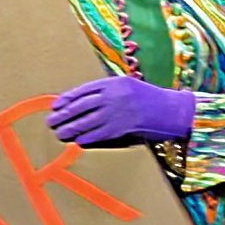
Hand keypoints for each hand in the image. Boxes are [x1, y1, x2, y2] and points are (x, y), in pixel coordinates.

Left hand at [47, 76, 194, 145]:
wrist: (173, 110)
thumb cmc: (151, 99)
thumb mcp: (129, 87)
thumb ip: (108, 93)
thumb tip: (83, 103)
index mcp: (114, 83)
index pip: (84, 90)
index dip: (67, 98)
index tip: (56, 105)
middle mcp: (113, 95)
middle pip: (81, 106)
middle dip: (64, 114)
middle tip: (51, 121)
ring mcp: (117, 112)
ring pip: (86, 121)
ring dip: (70, 128)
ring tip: (59, 133)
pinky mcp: (122, 128)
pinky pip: (99, 134)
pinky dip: (86, 138)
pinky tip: (77, 141)